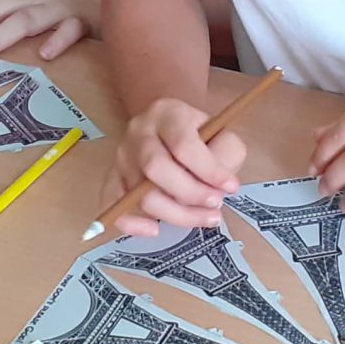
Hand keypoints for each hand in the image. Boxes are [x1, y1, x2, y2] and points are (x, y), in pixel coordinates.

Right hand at [105, 97, 244, 237]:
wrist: (170, 129)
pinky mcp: (113, 177)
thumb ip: (226, 155)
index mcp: (167, 114)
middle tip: (215, 205)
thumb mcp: (222, 135)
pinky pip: (114, 205)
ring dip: (175, 214)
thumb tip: (219, 187)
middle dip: (189, 193)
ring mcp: (122, 156)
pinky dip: (131, 223)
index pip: (183, 144)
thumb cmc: (199, 136)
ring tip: (203, 217)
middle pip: (155, 168)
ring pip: (139, 194)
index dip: (208, 170)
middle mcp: (138, 132)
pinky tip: (155, 229)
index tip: (231, 187)